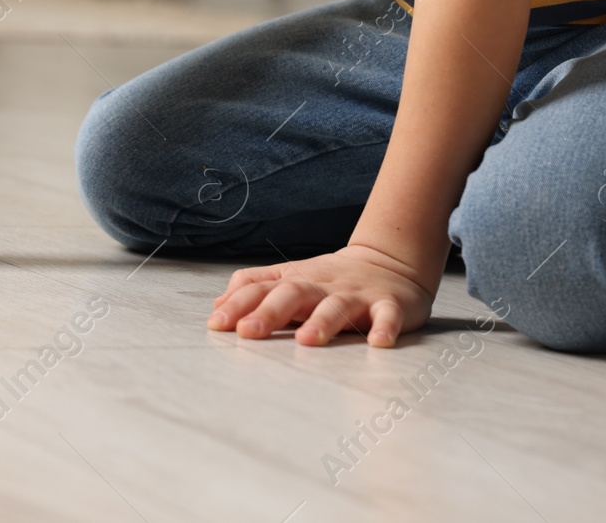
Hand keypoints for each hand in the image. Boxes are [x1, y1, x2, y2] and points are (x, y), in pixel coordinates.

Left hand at [207, 244, 434, 346]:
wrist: (388, 262)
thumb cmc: (329, 280)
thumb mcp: (289, 278)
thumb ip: (254, 289)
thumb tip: (216, 307)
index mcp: (295, 280)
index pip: (261, 288)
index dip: (238, 305)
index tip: (217, 324)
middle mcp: (322, 285)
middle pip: (293, 294)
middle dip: (270, 313)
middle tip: (248, 333)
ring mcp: (356, 294)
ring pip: (337, 306)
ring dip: (322, 322)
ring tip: (307, 341)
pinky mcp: (389, 305)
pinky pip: (387, 315)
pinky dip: (384, 328)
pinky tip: (378, 342)